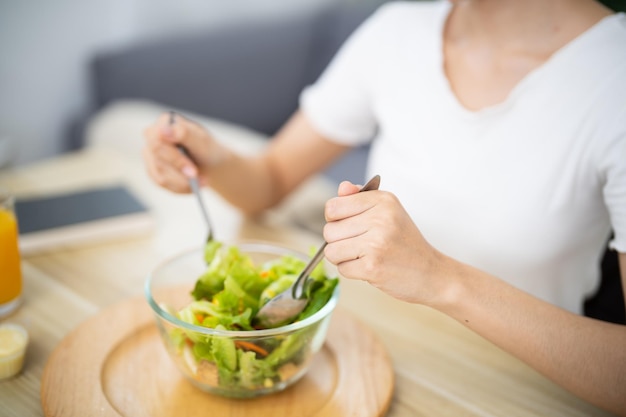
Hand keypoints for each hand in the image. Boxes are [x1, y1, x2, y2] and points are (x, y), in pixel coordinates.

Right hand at [143, 112, 225, 192]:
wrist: (209, 162)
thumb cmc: (206, 148)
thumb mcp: (202, 141)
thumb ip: (185, 133)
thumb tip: (164, 130)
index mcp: (165, 122)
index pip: (158, 140)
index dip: (174, 158)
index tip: (192, 171)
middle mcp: (153, 136)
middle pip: (159, 159)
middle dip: (181, 172)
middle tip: (200, 179)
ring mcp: (150, 153)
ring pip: (160, 174)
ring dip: (184, 182)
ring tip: (203, 182)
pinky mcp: (152, 169)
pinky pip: (161, 183)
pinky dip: (180, 187)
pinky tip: (193, 186)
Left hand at [323, 181, 451, 304]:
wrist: (431, 273)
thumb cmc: (405, 243)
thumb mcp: (388, 212)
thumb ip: (359, 198)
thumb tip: (342, 188)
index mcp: (383, 201)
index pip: (333, 206)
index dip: (335, 219)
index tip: (350, 225)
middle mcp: (381, 218)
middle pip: (329, 230)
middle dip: (339, 241)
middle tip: (361, 245)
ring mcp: (376, 243)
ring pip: (331, 251)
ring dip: (343, 258)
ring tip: (364, 256)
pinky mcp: (372, 267)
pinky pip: (341, 269)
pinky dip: (352, 272)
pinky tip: (370, 267)